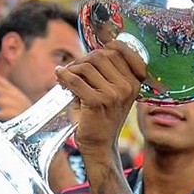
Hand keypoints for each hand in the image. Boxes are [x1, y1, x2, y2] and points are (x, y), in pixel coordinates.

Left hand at [55, 40, 145, 156]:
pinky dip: (64, 76)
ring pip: (86, 67)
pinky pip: (76, 81)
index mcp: (134, 82)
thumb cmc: (101, 117)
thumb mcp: (112, 93)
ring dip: (72, 69)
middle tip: (71, 69)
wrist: (99, 145)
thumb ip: (106, 72)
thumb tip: (89, 51)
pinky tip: (59, 76)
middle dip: (82, 59)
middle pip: (100, 56)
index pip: (119, 51)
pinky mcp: (97, 102)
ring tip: (66, 77)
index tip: (88, 56)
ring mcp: (113, 94)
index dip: (100, 48)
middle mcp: (127, 86)